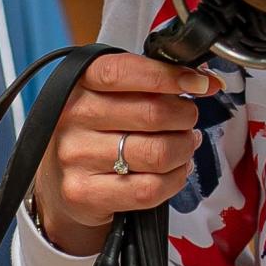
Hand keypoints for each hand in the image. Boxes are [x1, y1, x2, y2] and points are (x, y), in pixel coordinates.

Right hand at [29, 54, 220, 258]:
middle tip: (188, 121)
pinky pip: (150, 189)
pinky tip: (174, 171)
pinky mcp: (85, 193)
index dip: (170, 76)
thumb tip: (207, 81)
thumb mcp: (111, 95)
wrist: (58, 181)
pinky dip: (175, 180)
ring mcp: (76, 157)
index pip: (126, 72)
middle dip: (185, 117)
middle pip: (153, 114)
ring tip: (184, 146)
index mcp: (81, 82)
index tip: (200, 83)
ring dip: (184, 149)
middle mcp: (74, 117)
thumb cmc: (96, 131)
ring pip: (157, 153)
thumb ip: (152, 82)